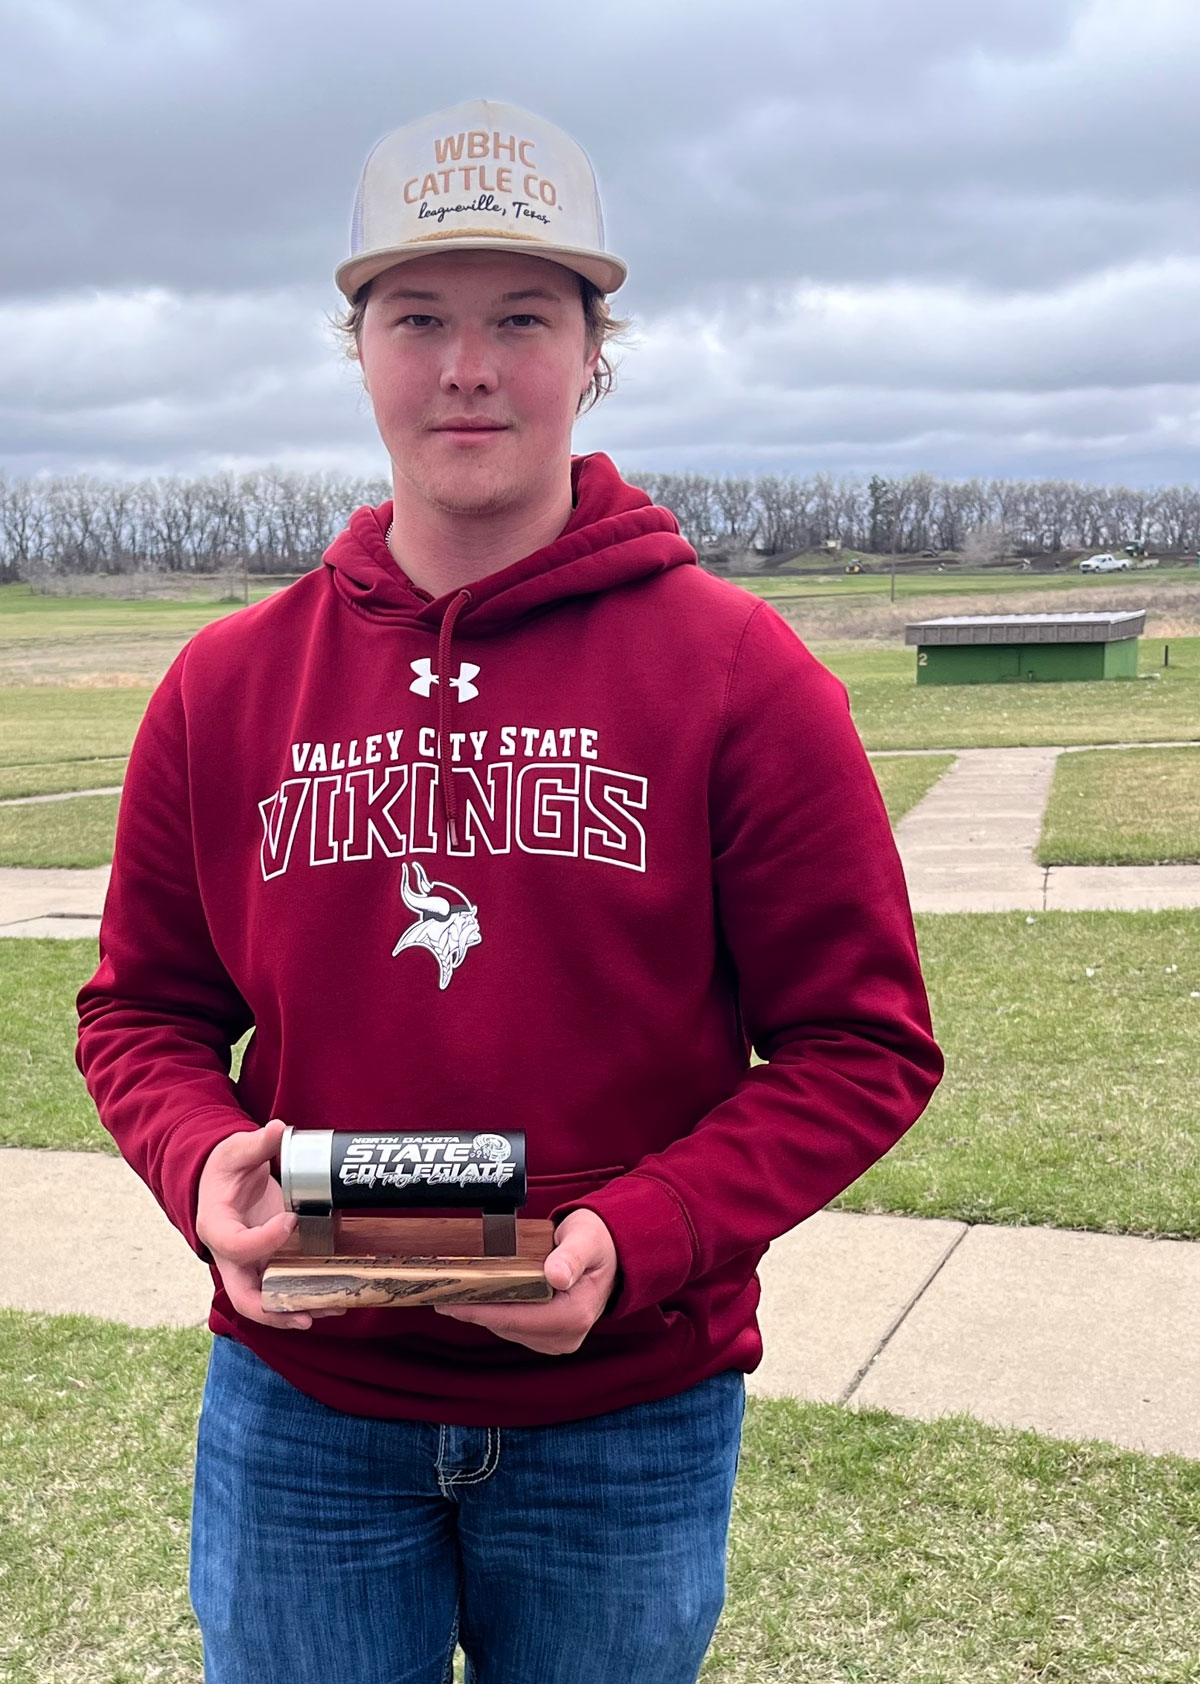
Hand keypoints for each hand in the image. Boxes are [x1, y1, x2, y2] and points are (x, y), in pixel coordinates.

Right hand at [196, 1118, 345, 1332]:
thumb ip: (258, 1144)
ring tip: (333, 1307)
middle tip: (304, 1313)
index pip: (235, 1245)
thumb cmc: (224, 1168)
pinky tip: (335, 1298)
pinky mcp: (267, 1265)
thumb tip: (278, 1129)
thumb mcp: (236, 1151)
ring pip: (266, 1301)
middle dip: (274, 1308)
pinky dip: (306, 1297)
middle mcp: (229, 1256)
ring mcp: (249, 1265)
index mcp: (215, 1227)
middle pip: (243, 1295)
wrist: (219, 1181)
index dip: (262, 1240)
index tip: (291, 1220)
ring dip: (298, 1309)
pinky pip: (283, 1289)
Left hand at [433, 1208, 618, 1354]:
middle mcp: (567, 1335)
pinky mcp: (551, 1337)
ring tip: (456, 1293)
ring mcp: (559, 1339)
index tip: (451, 1302)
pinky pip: (515, 1327)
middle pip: (508, 1326)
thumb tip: (556, 1276)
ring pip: (508, 1328)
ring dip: (484, 1312)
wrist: (611, 1253)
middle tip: (442, 1294)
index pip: (517, 1318)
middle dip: (475, 1310)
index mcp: (575, 1314)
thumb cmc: (597, 1241)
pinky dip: (497, 1313)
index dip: (481, 1311)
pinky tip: (480, 1297)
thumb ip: (571, 1255)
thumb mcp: (585, 1239)